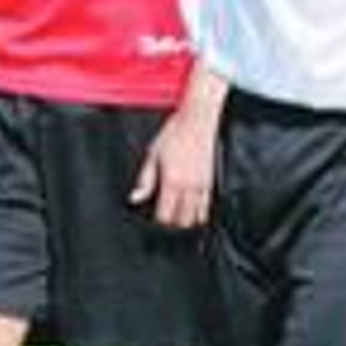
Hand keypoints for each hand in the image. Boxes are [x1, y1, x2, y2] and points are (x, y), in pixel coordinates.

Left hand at [129, 96, 218, 229]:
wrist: (197, 121)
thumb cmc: (174, 133)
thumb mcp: (152, 154)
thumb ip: (145, 180)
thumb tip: (135, 198)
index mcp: (172, 182)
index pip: (165, 216)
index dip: (157, 222)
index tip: (152, 219)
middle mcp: (189, 187)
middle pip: (182, 221)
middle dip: (172, 225)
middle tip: (164, 219)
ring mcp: (202, 186)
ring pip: (196, 218)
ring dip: (186, 220)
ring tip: (177, 217)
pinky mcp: (210, 182)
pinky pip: (207, 207)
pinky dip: (199, 214)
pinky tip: (191, 210)